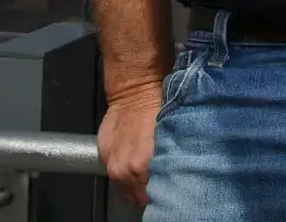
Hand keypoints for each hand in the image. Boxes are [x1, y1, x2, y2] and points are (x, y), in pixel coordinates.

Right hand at [96, 79, 163, 205]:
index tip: (173, 187)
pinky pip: (116, 176)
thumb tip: (181, 177)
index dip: (167, 191)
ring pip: (127, 190)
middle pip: (141, 197)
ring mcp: (113, 164)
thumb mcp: (175, 137)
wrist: (135, 88)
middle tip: (161, 179)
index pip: (158, 196)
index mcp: (145, 166)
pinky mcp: (104, 155)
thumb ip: (172, 163)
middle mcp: (126, 169)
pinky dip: (125, 172)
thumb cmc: (159, 107)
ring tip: (147, 172)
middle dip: (151, 189)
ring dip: (137, 183)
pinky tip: (134, 162)